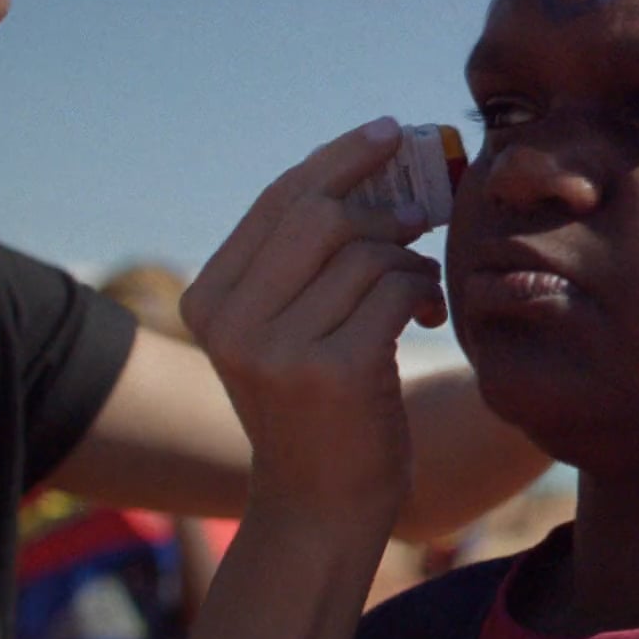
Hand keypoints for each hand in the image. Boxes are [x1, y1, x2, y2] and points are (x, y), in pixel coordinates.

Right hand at [181, 117, 446, 532]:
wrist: (322, 507)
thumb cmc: (324, 408)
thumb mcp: (291, 329)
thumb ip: (307, 261)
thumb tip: (372, 169)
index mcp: (211, 299)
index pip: (280, 200)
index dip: (340, 158)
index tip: (389, 131)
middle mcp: (231, 320)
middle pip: (322, 213)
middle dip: (386, 201)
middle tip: (427, 211)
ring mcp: (276, 347)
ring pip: (367, 251)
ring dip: (412, 260)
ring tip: (420, 290)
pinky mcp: (331, 371)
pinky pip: (394, 288)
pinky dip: (422, 289)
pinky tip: (425, 314)